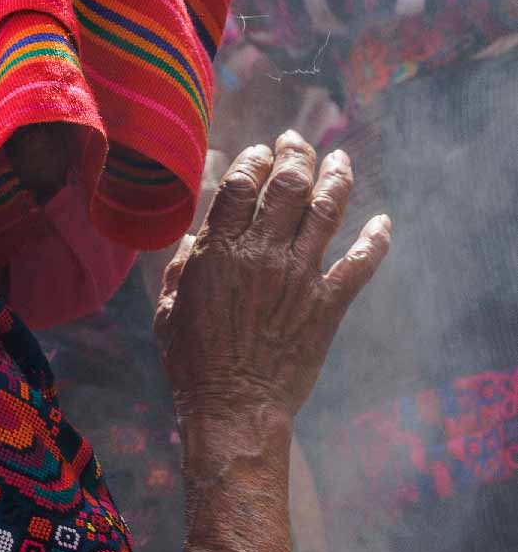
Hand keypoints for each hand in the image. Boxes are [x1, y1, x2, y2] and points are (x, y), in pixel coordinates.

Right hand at [154, 132, 389, 422]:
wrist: (233, 408)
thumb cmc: (192, 363)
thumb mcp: (168, 308)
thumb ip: (180, 266)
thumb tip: (190, 237)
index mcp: (218, 251)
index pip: (243, 183)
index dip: (255, 159)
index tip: (261, 152)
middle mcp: (262, 254)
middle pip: (289, 184)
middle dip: (297, 154)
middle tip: (298, 143)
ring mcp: (299, 276)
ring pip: (328, 209)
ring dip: (338, 177)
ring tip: (340, 160)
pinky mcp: (328, 304)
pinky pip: (361, 262)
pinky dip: (377, 238)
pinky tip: (383, 221)